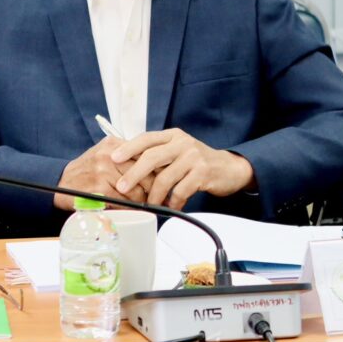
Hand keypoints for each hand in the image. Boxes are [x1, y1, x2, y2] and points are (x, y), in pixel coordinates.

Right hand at [55, 136, 154, 210]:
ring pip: (135, 189)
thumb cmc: (89, 170)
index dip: (158, 170)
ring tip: (144, 205)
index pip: (146, 155)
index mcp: (114, 144)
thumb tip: (157, 169)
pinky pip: (122, 201)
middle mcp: (110, 154)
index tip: (165, 180)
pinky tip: (129, 209)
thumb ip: (127, 157)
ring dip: (141, 201)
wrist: (61, 181)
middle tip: (158, 197)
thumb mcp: (106, 155)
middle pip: (144, 172)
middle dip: (153, 188)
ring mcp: (103, 170)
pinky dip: (128, 208)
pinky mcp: (98, 187)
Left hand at [111, 128, 255, 209]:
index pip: (146, 139)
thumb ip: (159, 155)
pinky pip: (181, 190)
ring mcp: (194, 157)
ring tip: (150, 204)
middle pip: (152, 157)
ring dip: (154, 195)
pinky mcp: (203, 173)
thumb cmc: (197, 163)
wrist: (229, 168)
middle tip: (122, 188)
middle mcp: (182, 143)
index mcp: (173, 135)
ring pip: (165, 177)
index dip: (128, 148)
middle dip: (134, 174)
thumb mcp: (178, 152)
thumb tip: (128, 167)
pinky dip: (173, 201)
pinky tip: (171, 206)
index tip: (113, 159)